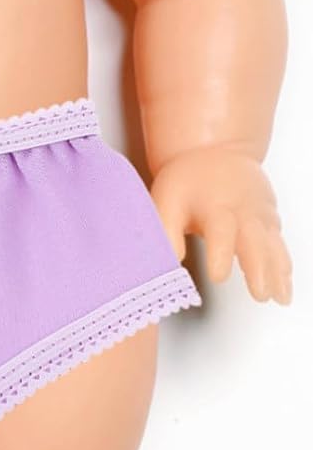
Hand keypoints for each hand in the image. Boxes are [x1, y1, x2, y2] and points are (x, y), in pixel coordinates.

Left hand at [150, 146, 291, 304]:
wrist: (216, 152)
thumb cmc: (189, 180)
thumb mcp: (167, 198)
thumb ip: (166, 230)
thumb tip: (170, 260)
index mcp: (214, 205)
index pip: (220, 230)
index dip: (220, 253)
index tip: (217, 277)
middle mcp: (242, 210)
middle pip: (254, 240)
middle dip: (258, 268)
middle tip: (259, 294)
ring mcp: (260, 216)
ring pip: (272, 245)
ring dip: (277, 272)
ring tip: (279, 298)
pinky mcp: (270, 221)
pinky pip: (279, 246)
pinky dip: (283, 267)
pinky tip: (284, 288)